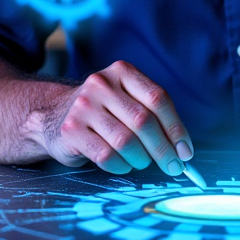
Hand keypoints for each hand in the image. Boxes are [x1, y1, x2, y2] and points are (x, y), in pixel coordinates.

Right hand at [33, 60, 193, 176]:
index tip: (186, 151)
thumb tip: (183, 150)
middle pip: (143, 120)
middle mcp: (102, 84)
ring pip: (125, 140)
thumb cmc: (103, 112)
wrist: (53, 115)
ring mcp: (84, 106)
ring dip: (142, 159)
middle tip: (174, 167)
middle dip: (163, 149)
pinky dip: (121, 166)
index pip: (157, 98)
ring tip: (143, 162)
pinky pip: (106, 155)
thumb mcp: (125, 99)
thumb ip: (152, 115)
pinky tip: (124, 165)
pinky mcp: (72, 130)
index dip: (176, 127)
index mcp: (122, 72)